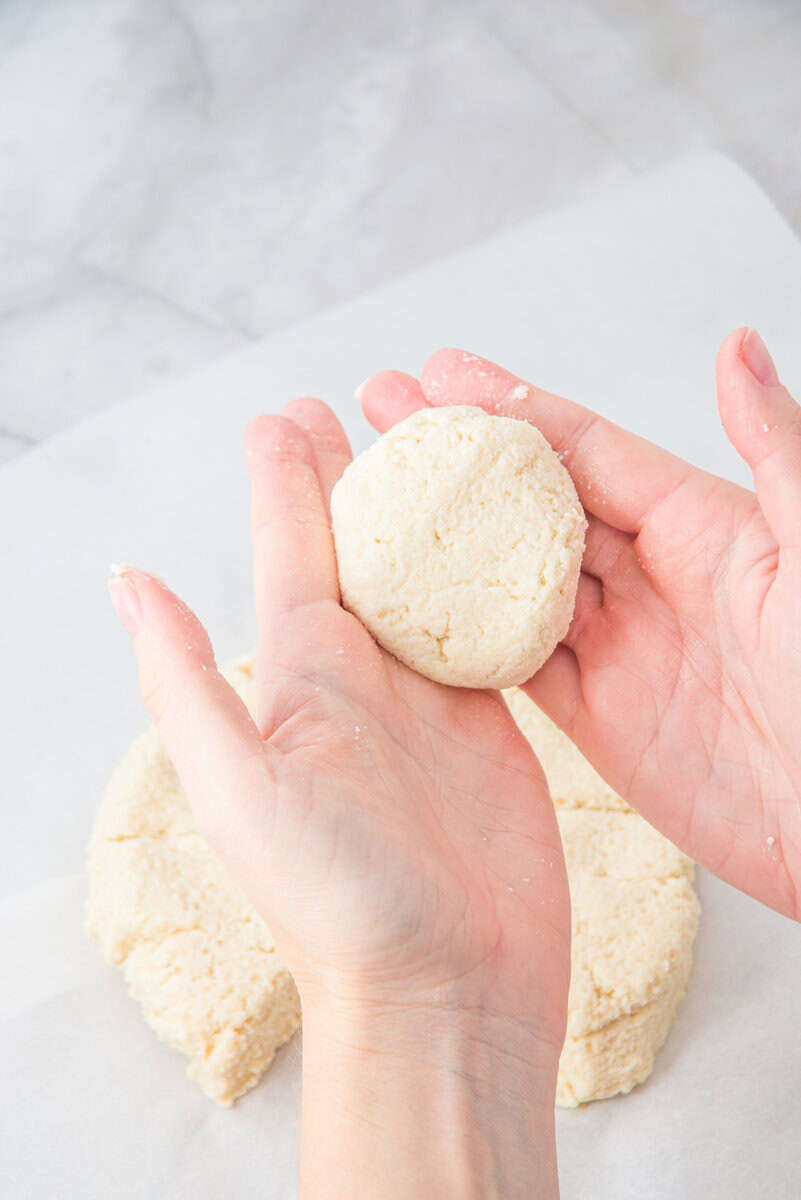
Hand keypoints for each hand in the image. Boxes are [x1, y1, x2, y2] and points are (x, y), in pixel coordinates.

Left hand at [109, 397, 569, 1198]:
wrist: (444, 990)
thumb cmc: (339, 902)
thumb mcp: (240, 786)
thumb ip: (186, 680)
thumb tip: (129, 578)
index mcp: (307, 678)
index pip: (296, 552)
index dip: (292, 479)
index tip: (290, 414)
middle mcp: (366, 680)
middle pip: (358, 553)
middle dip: (353, 479)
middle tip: (356, 408)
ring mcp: (431, 703)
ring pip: (423, 583)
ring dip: (421, 520)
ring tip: (426, 460)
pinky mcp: (492, 728)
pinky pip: (488, 634)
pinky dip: (489, 585)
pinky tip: (494, 552)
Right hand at [360, 329, 800, 920]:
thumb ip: (775, 452)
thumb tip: (735, 346)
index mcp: (701, 524)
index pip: (585, 450)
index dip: (509, 407)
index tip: (439, 370)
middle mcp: (650, 575)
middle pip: (532, 503)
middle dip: (457, 458)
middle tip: (382, 412)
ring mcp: (619, 646)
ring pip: (510, 577)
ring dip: (445, 537)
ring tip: (374, 497)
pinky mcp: (600, 716)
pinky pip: (516, 663)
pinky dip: (462, 633)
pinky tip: (408, 603)